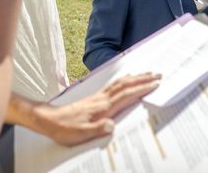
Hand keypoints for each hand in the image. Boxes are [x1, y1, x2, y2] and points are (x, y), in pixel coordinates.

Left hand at [33, 73, 160, 146]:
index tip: (155, 84)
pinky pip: (114, 85)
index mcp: (102, 107)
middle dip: (143, 79)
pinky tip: (127, 79)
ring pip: (121, 83)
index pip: (126, 95)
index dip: (142, 89)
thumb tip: (112, 126)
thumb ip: (97, 130)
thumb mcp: (80, 135)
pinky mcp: (95, 97)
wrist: (49, 120)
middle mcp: (102, 98)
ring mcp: (99, 96)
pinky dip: (124, 80)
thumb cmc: (65, 128)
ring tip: (147, 73)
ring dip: (136, 77)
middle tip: (158, 74)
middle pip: (126, 84)